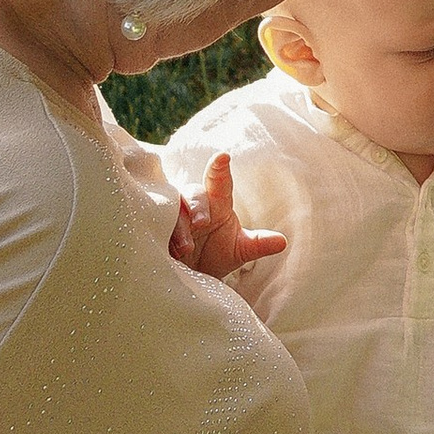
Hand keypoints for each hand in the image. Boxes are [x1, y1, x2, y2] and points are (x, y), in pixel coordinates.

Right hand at [168, 152, 285, 283]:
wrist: (192, 277)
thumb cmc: (216, 255)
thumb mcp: (238, 251)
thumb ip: (257, 244)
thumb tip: (282, 242)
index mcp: (217, 203)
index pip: (219, 181)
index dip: (219, 168)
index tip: (223, 156)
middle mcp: (194, 205)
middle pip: (193, 193)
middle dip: (197, 205)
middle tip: (201, 222)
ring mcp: (173, 217)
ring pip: (171, 210)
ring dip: (178, 226)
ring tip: (184, 248)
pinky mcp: (156, 231)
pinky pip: (151, 226)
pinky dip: (157, 235)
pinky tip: (164, 250)